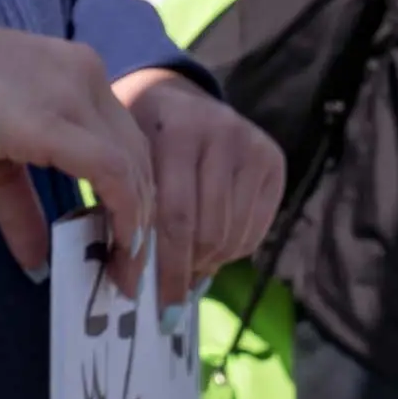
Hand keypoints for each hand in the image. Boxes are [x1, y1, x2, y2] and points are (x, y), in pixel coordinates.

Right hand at [0, 4, 156, 293]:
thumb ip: (22, 206)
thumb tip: (37, 263)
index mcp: (79, 72)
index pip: (128, 139)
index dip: (137, 195)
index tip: (128, 244)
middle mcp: (88, 75)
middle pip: (140, 155)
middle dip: (144, 217)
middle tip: (131, 270)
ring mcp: (74, 92)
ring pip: (134, 165)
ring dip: (138, 223)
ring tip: (124, 269)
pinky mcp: (53, 119)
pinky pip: (110, 171)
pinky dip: (123, 212)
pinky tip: (115, 246)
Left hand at [112, 68, 285, 304]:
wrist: (173, 94)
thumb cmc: (137, 135)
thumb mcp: (124, 155)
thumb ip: (129, 203)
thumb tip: (136, 276)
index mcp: (174, 129)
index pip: (174, 216)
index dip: (164, 265)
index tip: (153, 303)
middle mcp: (220, 131)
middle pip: (206, 230)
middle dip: (184, 271)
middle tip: (168, 296)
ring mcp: (251, 144)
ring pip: (231, 235)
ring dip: (206, 264)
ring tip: (186, 267)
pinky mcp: (273, 160)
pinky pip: (254, 230)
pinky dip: (229, 251)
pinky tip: (209, 247)